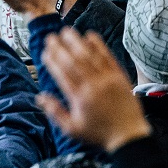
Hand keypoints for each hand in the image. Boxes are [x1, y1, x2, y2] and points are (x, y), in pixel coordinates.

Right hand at [37, 27, 150, 150]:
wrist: (128, 136)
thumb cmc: (98, 133)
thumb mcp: (71, 128)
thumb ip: (55, 111)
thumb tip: (39, 97)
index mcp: (79, 98)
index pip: (63, 74)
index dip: (52, 61)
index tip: (45, 52)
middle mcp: (93, 85)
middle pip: (74, 61)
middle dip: (61, 47)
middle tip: (51, 37)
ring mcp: (108, 79)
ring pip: (90, 56)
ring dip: (77, 42)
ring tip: (67, 31)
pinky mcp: (120, 77)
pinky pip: (108, 57)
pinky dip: (99, 45)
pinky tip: (91, 36)